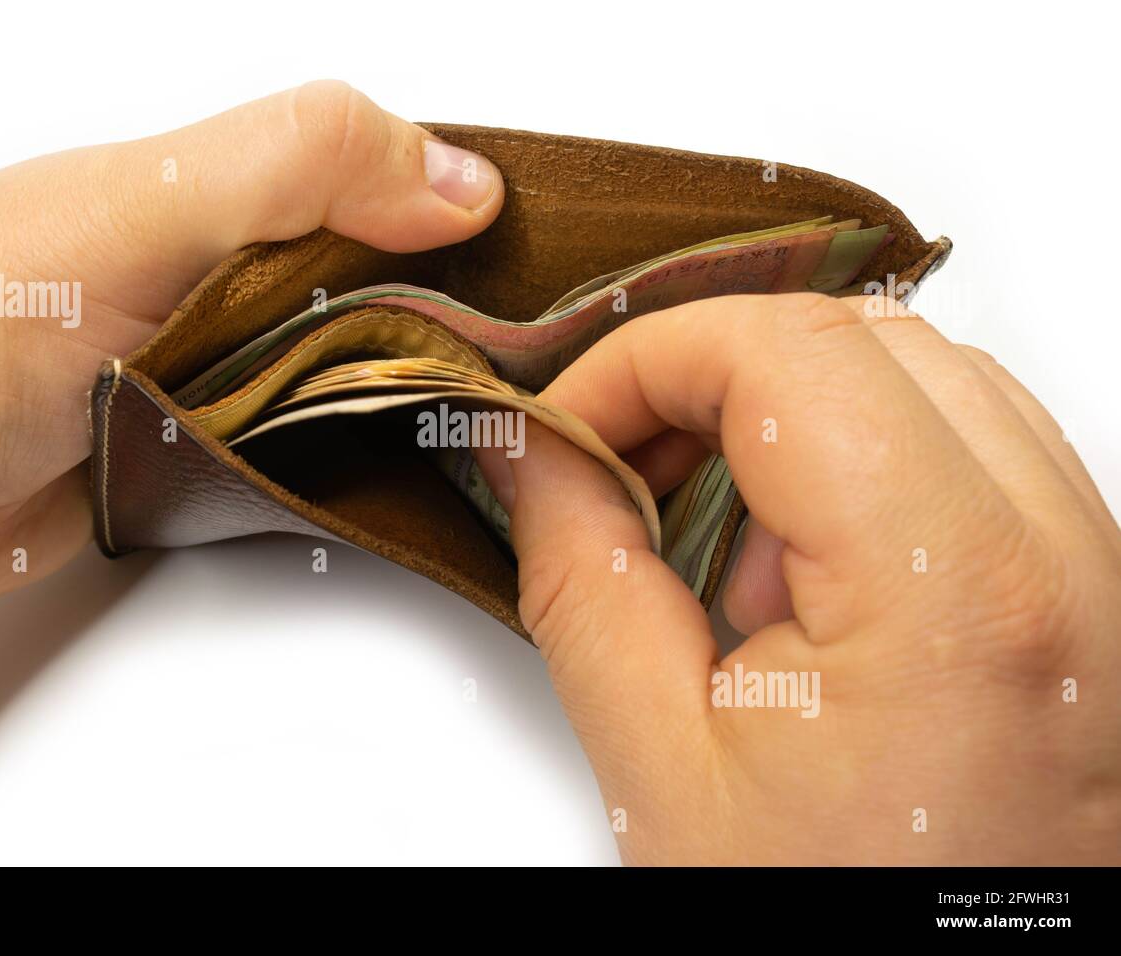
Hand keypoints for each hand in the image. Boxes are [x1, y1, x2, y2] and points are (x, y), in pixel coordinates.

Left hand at [0, 81, 502, 617]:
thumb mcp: (151, 201)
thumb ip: (300, 165)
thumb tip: (461, 176)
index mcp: (235, 196)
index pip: (393, 186)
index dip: (478, 217)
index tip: (561, 268)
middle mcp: (240, 281)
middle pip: (393, 292)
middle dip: (466, 323)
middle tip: (550, 367)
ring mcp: (227, 376)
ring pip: (361, 384)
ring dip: (419, 405)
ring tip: (507, 429)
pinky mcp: (209, 465)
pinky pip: (307, 462)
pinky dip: (357, 471)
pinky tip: (410, 479)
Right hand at [481, 293, 1120, 863]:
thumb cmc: (844, 926)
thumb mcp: (665, 772)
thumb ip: (580, 579)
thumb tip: (533, 453)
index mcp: (956, 593)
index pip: (784, 352)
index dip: (643, 360)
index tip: (569, 424)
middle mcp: (1065, 561)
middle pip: (859, 338)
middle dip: (710, 380)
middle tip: (622, 468)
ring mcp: (1102, 571)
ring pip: (925, 375)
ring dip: (788, 418)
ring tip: (716, 545)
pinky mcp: (1094, 592)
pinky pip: (975, 447)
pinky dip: (863, 461)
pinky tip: (804, 572)